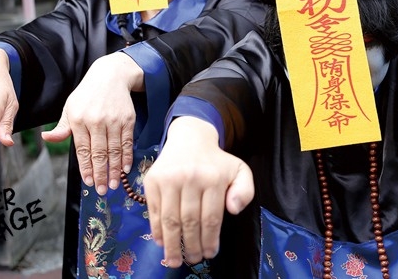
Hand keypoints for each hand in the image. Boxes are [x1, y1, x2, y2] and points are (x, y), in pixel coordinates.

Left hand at [42, 52, 141, 194]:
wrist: (111, 75)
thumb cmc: (87, 94)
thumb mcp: (70, 107)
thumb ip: (62, 127)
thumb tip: (47, 139)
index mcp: (79, 120)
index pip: (83, 149)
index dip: (86, 168)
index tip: (89, 182)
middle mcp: (96, 121)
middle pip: (99, 153)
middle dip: (101, 174)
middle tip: (103, 190)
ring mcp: (114, 120)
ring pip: (114, 150)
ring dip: (115, 169)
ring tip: (114, 184)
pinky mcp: (127, 119)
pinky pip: (127, 142)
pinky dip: (127, 156)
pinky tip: (126, 168)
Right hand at [144, 117, 253, 266]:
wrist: (190, 138)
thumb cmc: (216, 161)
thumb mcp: (239, 170)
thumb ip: (245, 191)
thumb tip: (234, 210)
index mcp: (214, 178)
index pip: (211, 217)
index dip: (210, 240)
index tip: (209, 254)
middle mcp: (191, 178)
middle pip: (190, 222)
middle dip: (191, 246)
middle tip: (193, 259)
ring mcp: (169, 179)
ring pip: (170, 220)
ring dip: (172, 245)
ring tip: (175, 260)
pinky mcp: (153, 181)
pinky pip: (154, 211)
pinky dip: (157, 230)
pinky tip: (162, 243)